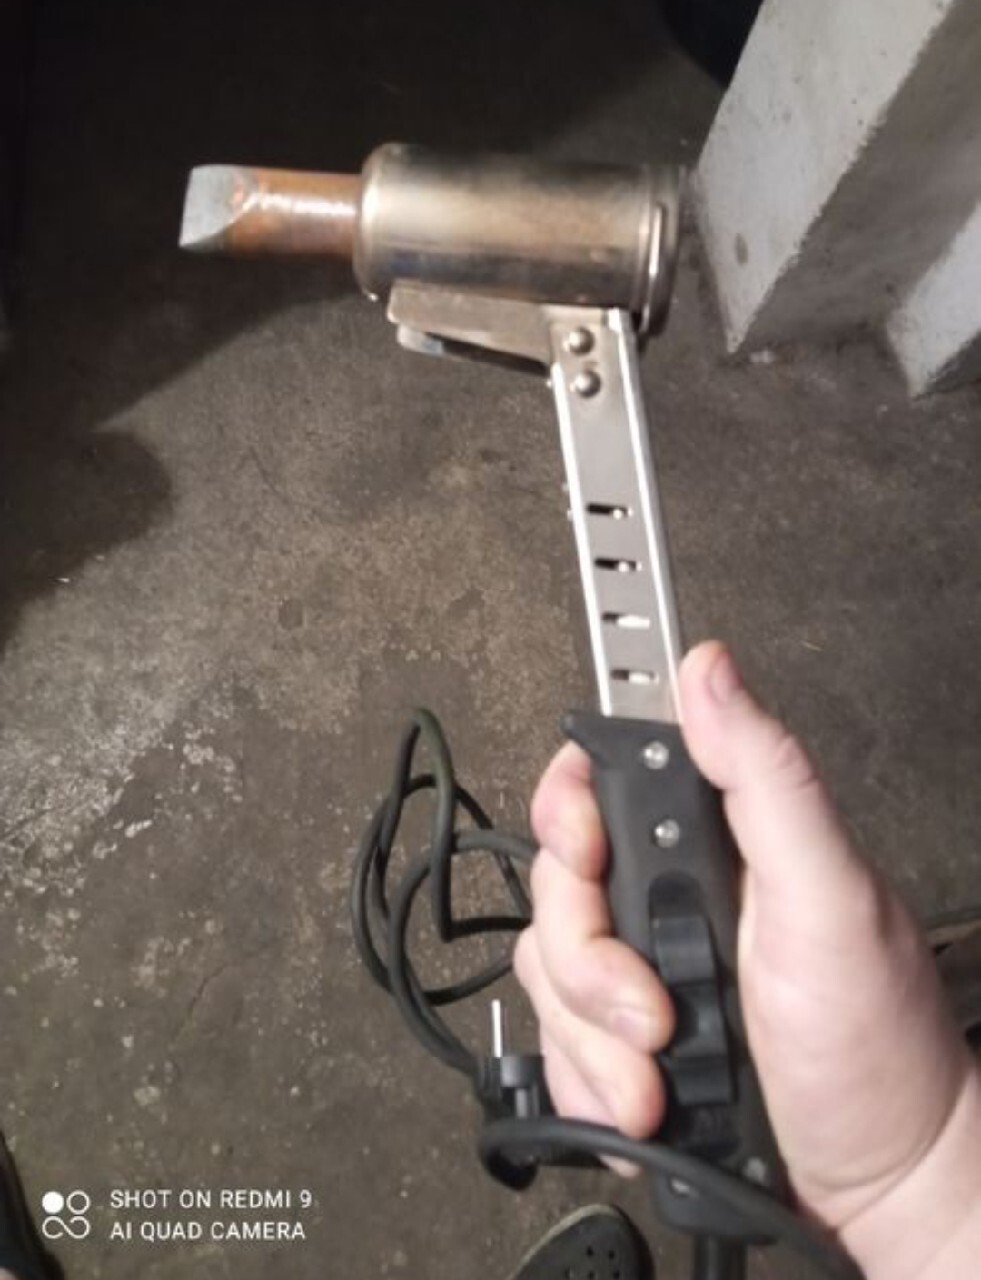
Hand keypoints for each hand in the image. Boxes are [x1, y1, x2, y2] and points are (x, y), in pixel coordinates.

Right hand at [515, 641, 980, 1279]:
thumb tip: (710, 670)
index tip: (582, 855)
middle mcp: (671, 895)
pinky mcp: (619, 1040)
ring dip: (594, 1042)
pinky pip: (555, 1045)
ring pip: (546, 972)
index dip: (568, 810)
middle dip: (589, 964)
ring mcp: (642, 969)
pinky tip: (647, 1099)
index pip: (600, 782)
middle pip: (556, 887)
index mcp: (714, 841)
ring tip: (664, 1071)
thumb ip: (766, 780)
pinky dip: (589, 1085)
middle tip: (653, 1008)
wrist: (881, 1185)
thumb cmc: (876, 1049)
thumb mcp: (829, 899)